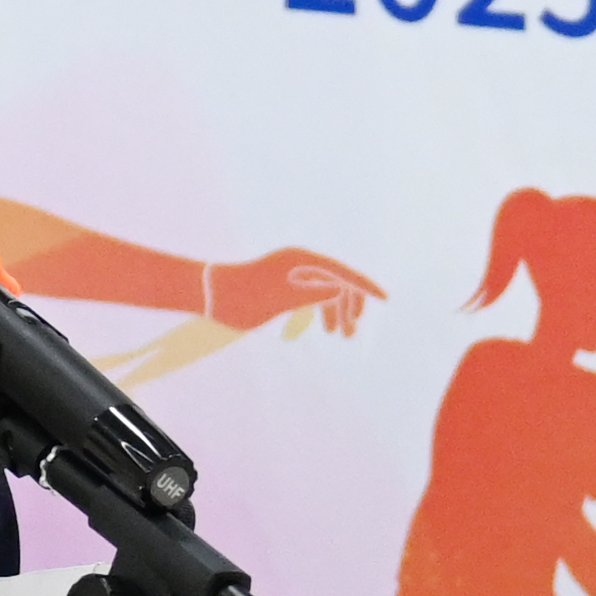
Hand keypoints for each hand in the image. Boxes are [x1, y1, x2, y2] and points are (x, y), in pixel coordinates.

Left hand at [204, 250, 385, 336]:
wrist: (210, 294)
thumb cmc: (243, 297)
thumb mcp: (280, 299)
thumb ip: (313, 294)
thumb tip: (343, 290)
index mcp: (301, 260)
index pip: (341, 272)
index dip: (364, 286)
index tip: (385, 299)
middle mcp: (300, 261)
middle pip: (338, 280)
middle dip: (350, 305)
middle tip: (351, 334)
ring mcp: (293, 271)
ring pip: (326, 289)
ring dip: (337, 310)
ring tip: (341, 336)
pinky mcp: (286, 283)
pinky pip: (313, 294)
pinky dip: (322, 309)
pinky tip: (325, 326)